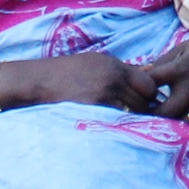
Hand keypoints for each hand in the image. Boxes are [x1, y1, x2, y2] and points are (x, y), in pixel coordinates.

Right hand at [28, 52, 152, 114]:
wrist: (40, 81)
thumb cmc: (65, 72)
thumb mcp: (94, 62)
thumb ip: (118, 71)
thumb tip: (146, 77)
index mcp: (114, 65)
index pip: (149, 84)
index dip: (149, 95)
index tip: (144, 102)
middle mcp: (114, 77)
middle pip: (144, 100)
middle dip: (142, 110)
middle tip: (135, 117)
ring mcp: (105, 93)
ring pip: (134, 112)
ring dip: (132, 119)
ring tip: (124, 123)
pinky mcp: (96, 108)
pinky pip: (119, 120)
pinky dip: (119, 124)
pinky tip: (112, 126)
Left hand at [134, 26, 188, 125]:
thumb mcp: (182, 48)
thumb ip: (163, 62)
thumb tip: (142, 73)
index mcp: (178, 69)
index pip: (151, 83)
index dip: (139, 91)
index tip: (134, 96)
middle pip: (164, 112)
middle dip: (152, 116)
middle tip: (145, 117)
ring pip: (181, 122)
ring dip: (170, 123)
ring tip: (162, 123)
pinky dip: (188, 125)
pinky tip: (181, 124)